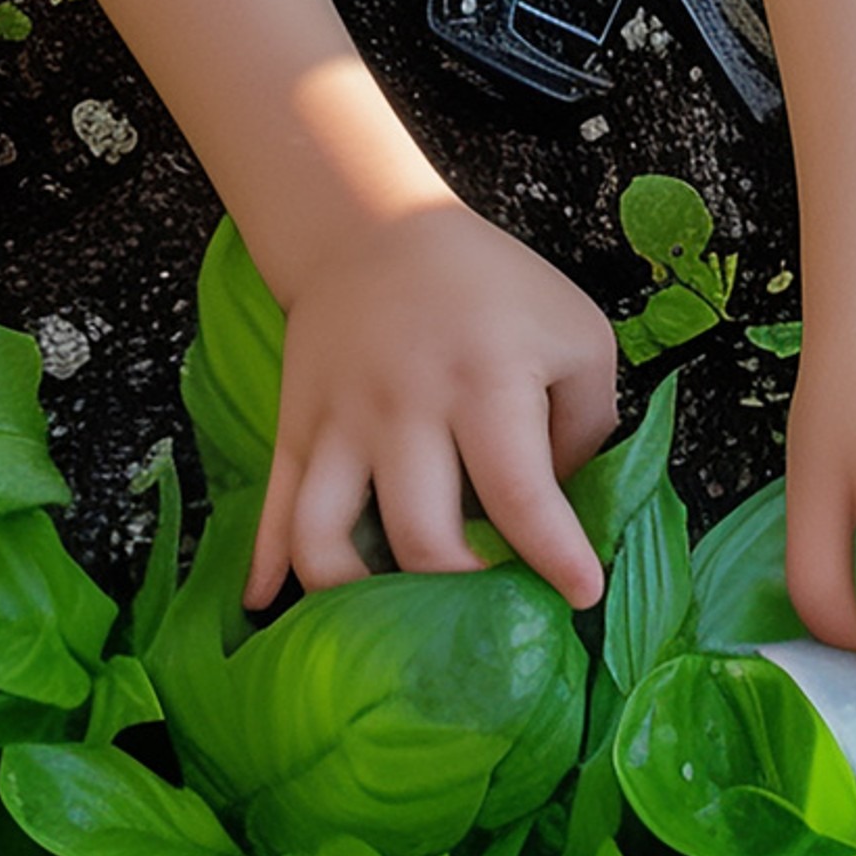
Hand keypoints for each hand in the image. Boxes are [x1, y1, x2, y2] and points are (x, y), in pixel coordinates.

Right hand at [246, 196, 618, 611]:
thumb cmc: (494, 290)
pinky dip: (268, 565)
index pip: (519, 492)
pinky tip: (272, 609)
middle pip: (420, 534)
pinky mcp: (296, 429)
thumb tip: (566, 517)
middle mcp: (405, 407)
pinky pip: (274, 508)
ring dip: (358, 599)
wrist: (376, 229)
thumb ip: (588, 427)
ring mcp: (339, 422)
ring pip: (326, 536)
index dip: (554, 556)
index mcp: (484, 381)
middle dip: (459, 594)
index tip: (580, 595)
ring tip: (396, 627)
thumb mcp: (574, 333)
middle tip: (491, 615)